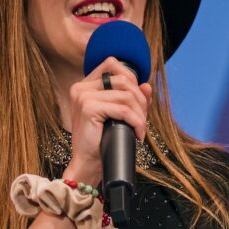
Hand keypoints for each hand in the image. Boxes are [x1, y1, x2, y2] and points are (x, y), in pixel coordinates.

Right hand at [66, 56, 151, 184]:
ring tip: (140, 129)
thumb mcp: (117, 116)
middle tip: (142, 119)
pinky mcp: (88, 108)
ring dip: (140, 114)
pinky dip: (136, 122)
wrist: (88, 164)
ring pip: (126, 95)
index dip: (132, 78)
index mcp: (85, 86)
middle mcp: (81, 88)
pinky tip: (137, 133)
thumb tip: (147, 86)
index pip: (112, 64)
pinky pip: (123, 110)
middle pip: (123, 79)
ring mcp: (83, 97)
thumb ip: (131, 99)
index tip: (138, 100)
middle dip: (140, 99)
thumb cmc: (101, 142)